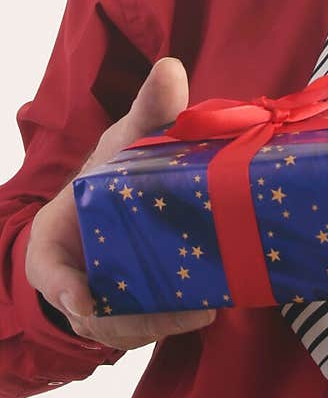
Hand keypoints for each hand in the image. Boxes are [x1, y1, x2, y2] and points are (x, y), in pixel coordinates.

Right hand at [25, 57, 216, 347]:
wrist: (114, 204)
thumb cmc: (113, 174)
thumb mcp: (127, 140)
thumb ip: (149, 110)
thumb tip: (171, 67)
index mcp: (56, 237)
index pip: (50, 269)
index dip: (64, 288)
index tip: (85, 301)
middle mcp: (74, 277)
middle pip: (96, 313)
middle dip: (135, 318)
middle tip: (186, 311)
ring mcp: (101, 299)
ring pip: (124, 328)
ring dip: (161, 324)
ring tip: (205, 311)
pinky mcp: (129, 312)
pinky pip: (142, 330)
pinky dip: (171, 324)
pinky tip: (208, 311)